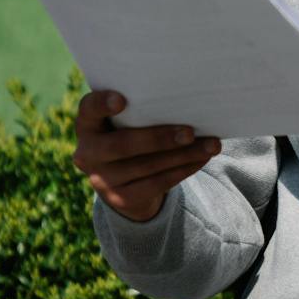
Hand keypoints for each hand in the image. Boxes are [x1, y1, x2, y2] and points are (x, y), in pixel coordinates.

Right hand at [74, 90, 221, 223]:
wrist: (124, 181)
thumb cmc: (132, 133)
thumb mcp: (126, 122)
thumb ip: (140, 111)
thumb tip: (186, 100)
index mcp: (87, 125)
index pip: (88, 109)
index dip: (102, 104)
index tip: (122, 99)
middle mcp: (88, 153)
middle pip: (123, 145)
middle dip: (159, 138)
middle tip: (190, 132)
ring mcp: (102, 180)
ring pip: (146, 166)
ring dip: (183, 155)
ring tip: (211, 144)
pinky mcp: (121, 199)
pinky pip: (157, 183)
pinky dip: (183, 170)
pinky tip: (201, 159)